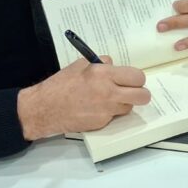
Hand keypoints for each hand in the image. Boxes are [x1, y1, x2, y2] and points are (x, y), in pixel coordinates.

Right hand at [16, 57, 150, 140]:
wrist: (45, 108)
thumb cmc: (60, 85)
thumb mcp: (80, 65)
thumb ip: (101, 64)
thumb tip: (114, 66)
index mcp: (104, 74)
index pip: (137, 77)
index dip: (137, 79)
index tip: (133, 80)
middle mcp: (108, 92)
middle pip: (142, 96)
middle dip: (141, 94)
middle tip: (133, 92)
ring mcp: (106, 110)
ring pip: (129, 108)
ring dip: (124, 104)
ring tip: (109, 100)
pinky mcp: (101, 123)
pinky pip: (114, 117)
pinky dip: (109, 113)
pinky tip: (96, 108)